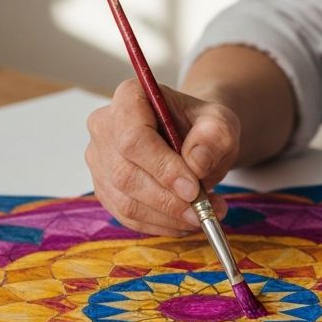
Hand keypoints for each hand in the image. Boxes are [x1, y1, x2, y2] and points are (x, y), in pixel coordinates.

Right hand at [85, 78, 239, 234]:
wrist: (195, 139)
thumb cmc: (203, 127)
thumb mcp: (221, 122)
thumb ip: (215, 135)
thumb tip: (196, 162)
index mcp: (129, 97)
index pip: (134, 138)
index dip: (162, 167)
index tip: (193, 188)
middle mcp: (105, 126)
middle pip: (126, 174)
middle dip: (168, 199)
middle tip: (203, 209)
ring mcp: (100, 160)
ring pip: (125, 200)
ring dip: (167, 216)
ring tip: (203, 214)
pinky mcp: (104, 188)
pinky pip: (127, 216)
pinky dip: (160, 224)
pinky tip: (185, 221)